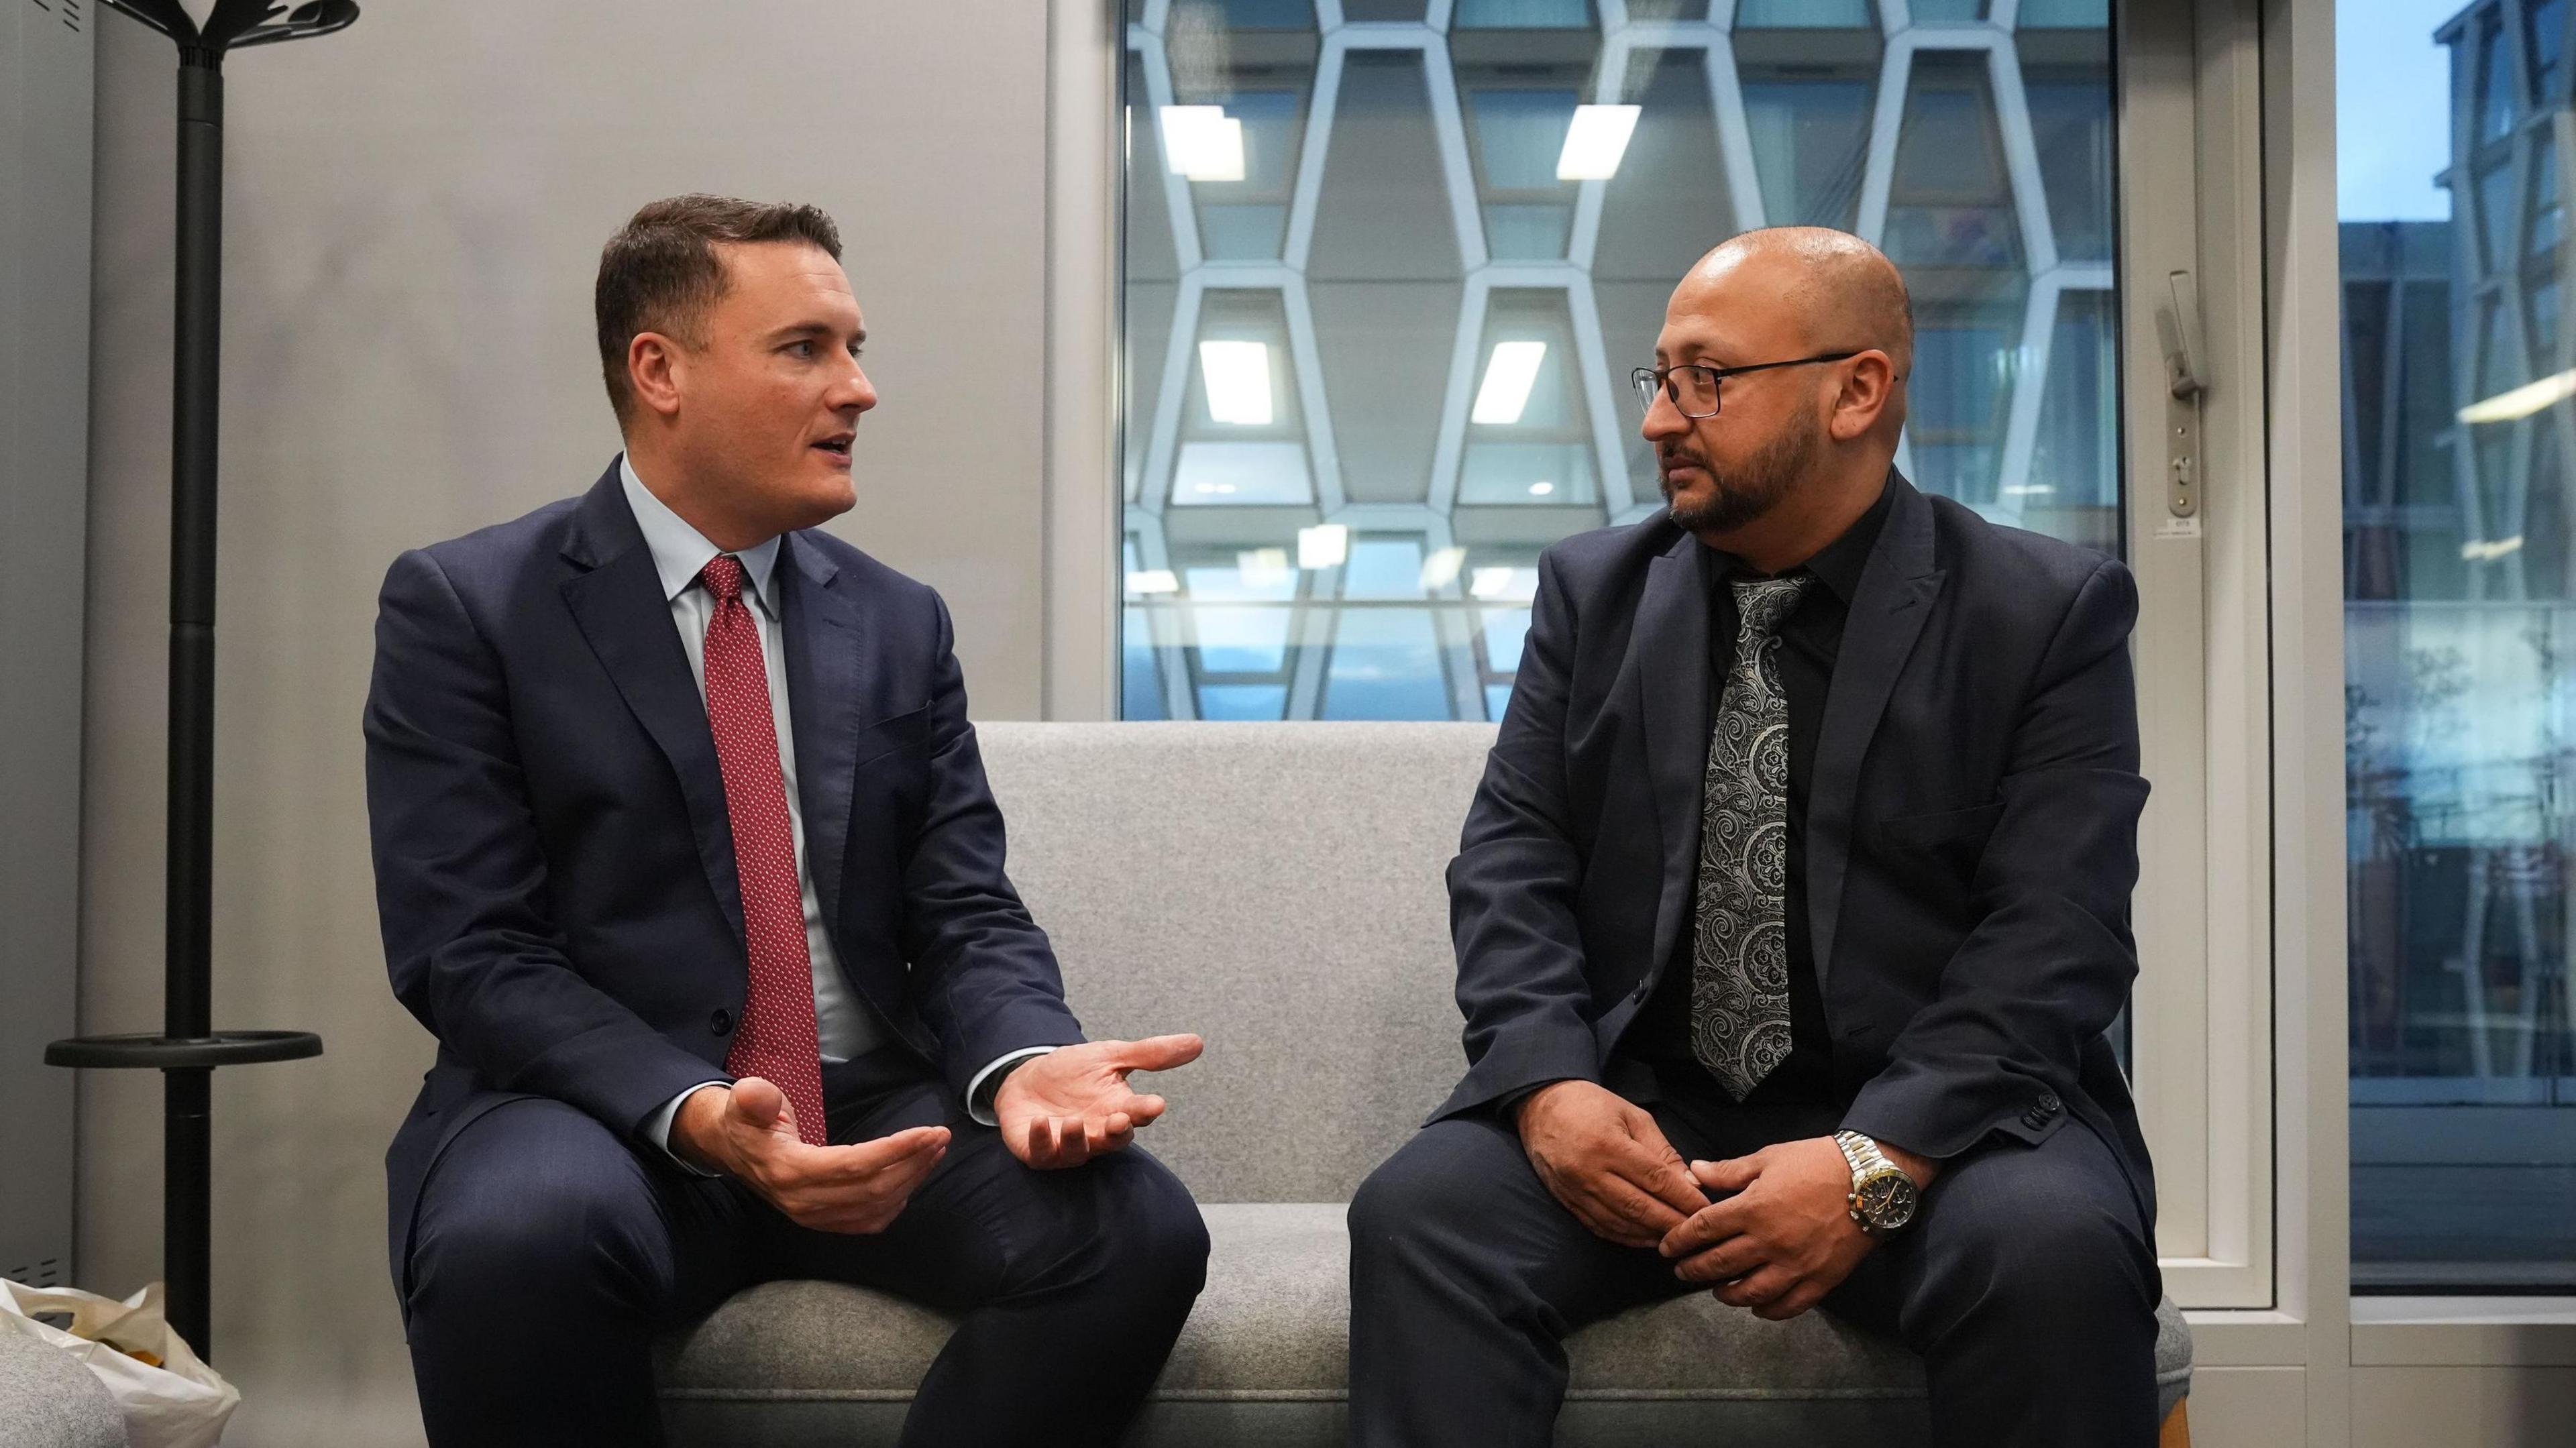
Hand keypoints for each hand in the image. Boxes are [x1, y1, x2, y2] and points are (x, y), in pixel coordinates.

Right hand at [670, 1077, 948, 1233]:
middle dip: (914, 1162)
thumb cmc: (747, 1121)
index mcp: (790, 1172)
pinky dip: (895, 1203)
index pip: (855, 1165)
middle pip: (873, 1189)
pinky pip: (867, 1221)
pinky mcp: (823, 1221)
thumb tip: (758, 1095)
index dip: (896, 1150)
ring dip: (912, 1179)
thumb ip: (753, 1099)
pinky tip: (912, 1181)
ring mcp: (814, 1217)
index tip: (928, 1132)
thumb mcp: (743, 1102)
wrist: (732, 1150)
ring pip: (876, 1206)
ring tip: (935, 1151)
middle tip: (941, 1136)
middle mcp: (805, 1202)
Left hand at [995, 1034, 1203, 1168]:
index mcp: (1117, 1110)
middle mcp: (1095, 1133)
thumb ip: (1151, 1054)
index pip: (1137, 1115)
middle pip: (1111, 1141)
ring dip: (1078, 1141)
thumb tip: (1198, 1042)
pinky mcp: (1037, 1150)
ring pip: (1077, 1152)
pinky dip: (1042, 1141)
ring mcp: (1066, 1144)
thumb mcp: (1111, 1055)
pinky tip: (1041, 1122)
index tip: (1156, 1103)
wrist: (1028, 1078)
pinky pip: (1041, 1154)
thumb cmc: (1074, 1072)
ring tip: (1075, 1122)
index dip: (1146, 1110)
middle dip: (1115, 1133)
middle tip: (1119, 1120)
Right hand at [1513, 1080, 1709, 1248]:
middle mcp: (1590, 1172)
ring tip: (1678, 1239)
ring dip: (1652, 1235)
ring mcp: (1576, 1191)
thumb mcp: (1632, 1116)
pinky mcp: (1567, 1202)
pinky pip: (1601, 1228)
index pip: (1655, 1179)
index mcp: (1608, 1145)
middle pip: (1640, 1207)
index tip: (1705, 1209)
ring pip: (1621, 1223)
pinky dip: (1628, 1237)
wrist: (1540, 1107)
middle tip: (1698, 1232)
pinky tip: (1647, 1239)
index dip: (1684, 1198)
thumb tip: (1690, 1184)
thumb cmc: (1591, 1105)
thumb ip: (1662, 1151)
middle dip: (1673, 1223)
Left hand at [1658, 1135, 1903, 1320]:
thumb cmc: (1817, 1162)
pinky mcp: (1820, 1281)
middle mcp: (1769, 1242)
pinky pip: (1787, 1306)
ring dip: (1726, 1294)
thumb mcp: (1768, 1158)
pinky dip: (1767, 1310)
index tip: (1667, 1247)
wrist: (1870, 1179)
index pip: (1703, 1230)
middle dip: (1694, 1270)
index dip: (1680, 1240)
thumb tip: (1693, 1172)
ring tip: (1716, 1290)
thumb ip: (1728, 1172)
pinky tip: (1756, 1306)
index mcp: (1752, 1209)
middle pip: (1719, 1265)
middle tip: (1681, 1272)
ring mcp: (1795, 1266)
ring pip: (1749, 1292)